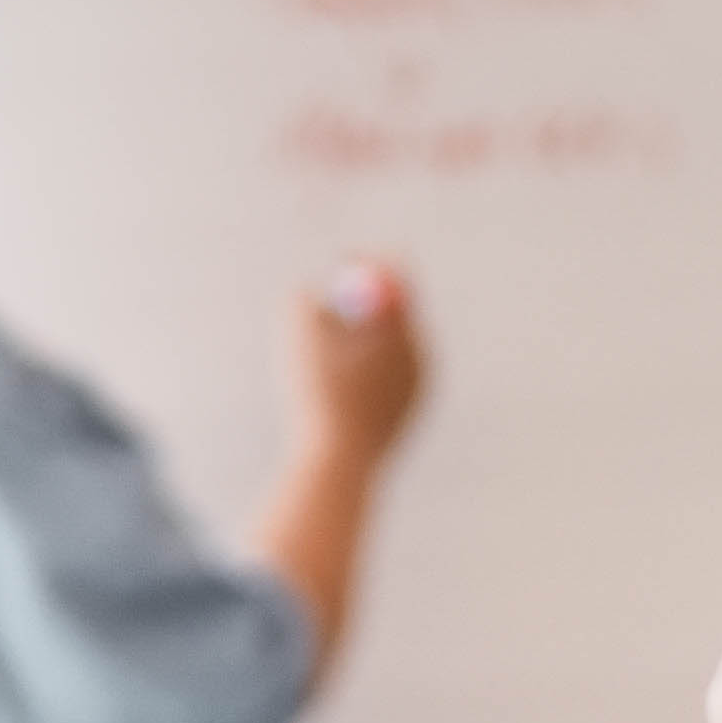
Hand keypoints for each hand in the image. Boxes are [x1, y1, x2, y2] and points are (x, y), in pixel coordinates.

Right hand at [288, 258, 426, 466]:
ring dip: (349, 348)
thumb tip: (307, 289)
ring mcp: (418, 387)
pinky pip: (380, 380)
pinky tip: (334, 409)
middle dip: (362, 301)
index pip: (398, 278)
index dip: (368, 261)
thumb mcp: (300, 343)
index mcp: (405, 332)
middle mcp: (421, 357)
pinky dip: (355, 379)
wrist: (342, 466)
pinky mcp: (406, 412)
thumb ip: (303, 306)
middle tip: (327, 303)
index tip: (341, 256)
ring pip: (381, 351)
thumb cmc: (319, 399)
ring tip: (320, 383)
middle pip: (397, 312)